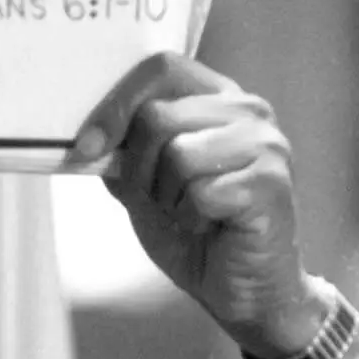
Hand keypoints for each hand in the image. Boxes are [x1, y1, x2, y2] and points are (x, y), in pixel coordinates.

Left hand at [70, 52, 319, 356]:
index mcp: (217, 98)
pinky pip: (201, 194)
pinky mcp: (271, 183)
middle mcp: (248, 110)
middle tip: (159, 199)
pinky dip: (191, 220)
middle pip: (158, 116)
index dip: (116, 104)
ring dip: (168, 197)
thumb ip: (122, 149)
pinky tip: (210, 228)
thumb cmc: (197, 232)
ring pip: (178, 155)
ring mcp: (266, 144)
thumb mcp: (144, 183)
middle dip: (139, 168)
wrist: (243, 290)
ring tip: (190, 213)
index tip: (87, 146)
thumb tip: (87, 135)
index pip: (160, 68)